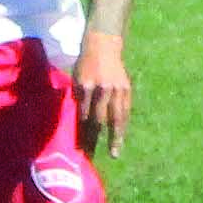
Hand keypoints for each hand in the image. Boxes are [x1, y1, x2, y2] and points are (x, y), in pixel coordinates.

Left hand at [73, 32, 130, 157]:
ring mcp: (116, 89)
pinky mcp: (126, 89)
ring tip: (114, 153)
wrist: (103, 45)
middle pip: (99, 120)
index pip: (83, 116)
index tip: (79, 149)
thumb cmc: (85, 64)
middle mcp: (102, 89)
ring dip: (115, 137)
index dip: (81, 133)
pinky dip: (122, 125)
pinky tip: (121, 136)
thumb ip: (78, 99)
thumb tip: (76, 123)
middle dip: (95, 139)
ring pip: (116, 118)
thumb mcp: (76, 79)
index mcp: (86, 86)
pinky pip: (125, 111)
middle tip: (91, 156)